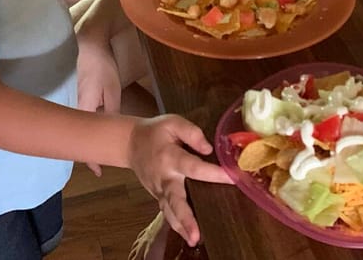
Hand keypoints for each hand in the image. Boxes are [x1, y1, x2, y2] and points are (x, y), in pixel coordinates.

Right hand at [75, 27, 121, 175]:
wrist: (87, 46)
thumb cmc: (101, 67)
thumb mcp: (111, 90)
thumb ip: (112, 112)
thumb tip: (115, 131)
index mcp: (84, 110)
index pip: (84, 141)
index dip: (90, 158)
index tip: (99, 171)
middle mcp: (75, 110)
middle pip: (80, 137)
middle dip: (89, 151)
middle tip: (102, 162)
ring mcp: (73, 104)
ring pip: (80, 128)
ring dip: (88, 138)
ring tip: (101, 150)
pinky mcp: (75, 97)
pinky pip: (80, 117)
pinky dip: (86, 126)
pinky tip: (95, 129)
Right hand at [127, 115, 232, 247]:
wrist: (130, 143)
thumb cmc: (156, 132)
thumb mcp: (172, 122)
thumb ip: (192, 132)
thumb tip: (208, 149)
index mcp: (170, 157)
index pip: (194, 167)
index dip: (213, 173)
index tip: (232, 178)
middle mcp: (165, 178)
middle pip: (175, 200)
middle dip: (186, 218)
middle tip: (196, 234)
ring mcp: (159, 190)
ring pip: (169, 211)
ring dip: (181, 226)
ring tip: (194, 240)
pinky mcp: (158, 196)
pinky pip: (167, 212)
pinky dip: (176, 225)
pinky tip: (188, 235)